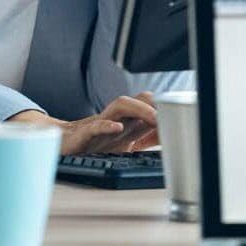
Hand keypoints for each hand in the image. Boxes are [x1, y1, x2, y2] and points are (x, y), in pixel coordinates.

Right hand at [8, 92, 157, 154]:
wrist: (64, 146)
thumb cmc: (96, 143)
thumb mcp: (125, 142)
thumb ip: (145, 137)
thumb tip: (169, 138)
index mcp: (127, 120)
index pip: (150, 106)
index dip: (166, 113)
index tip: (180, 124)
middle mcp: (116, 117)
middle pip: (139, 98)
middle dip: (157, 105)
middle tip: (172, 118)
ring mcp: (102, 122)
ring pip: (121, 104)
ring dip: (140, 109)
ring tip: (155, 119)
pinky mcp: (86, 133)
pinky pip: (97, 125)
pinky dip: (108, 125)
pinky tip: (118, 128)